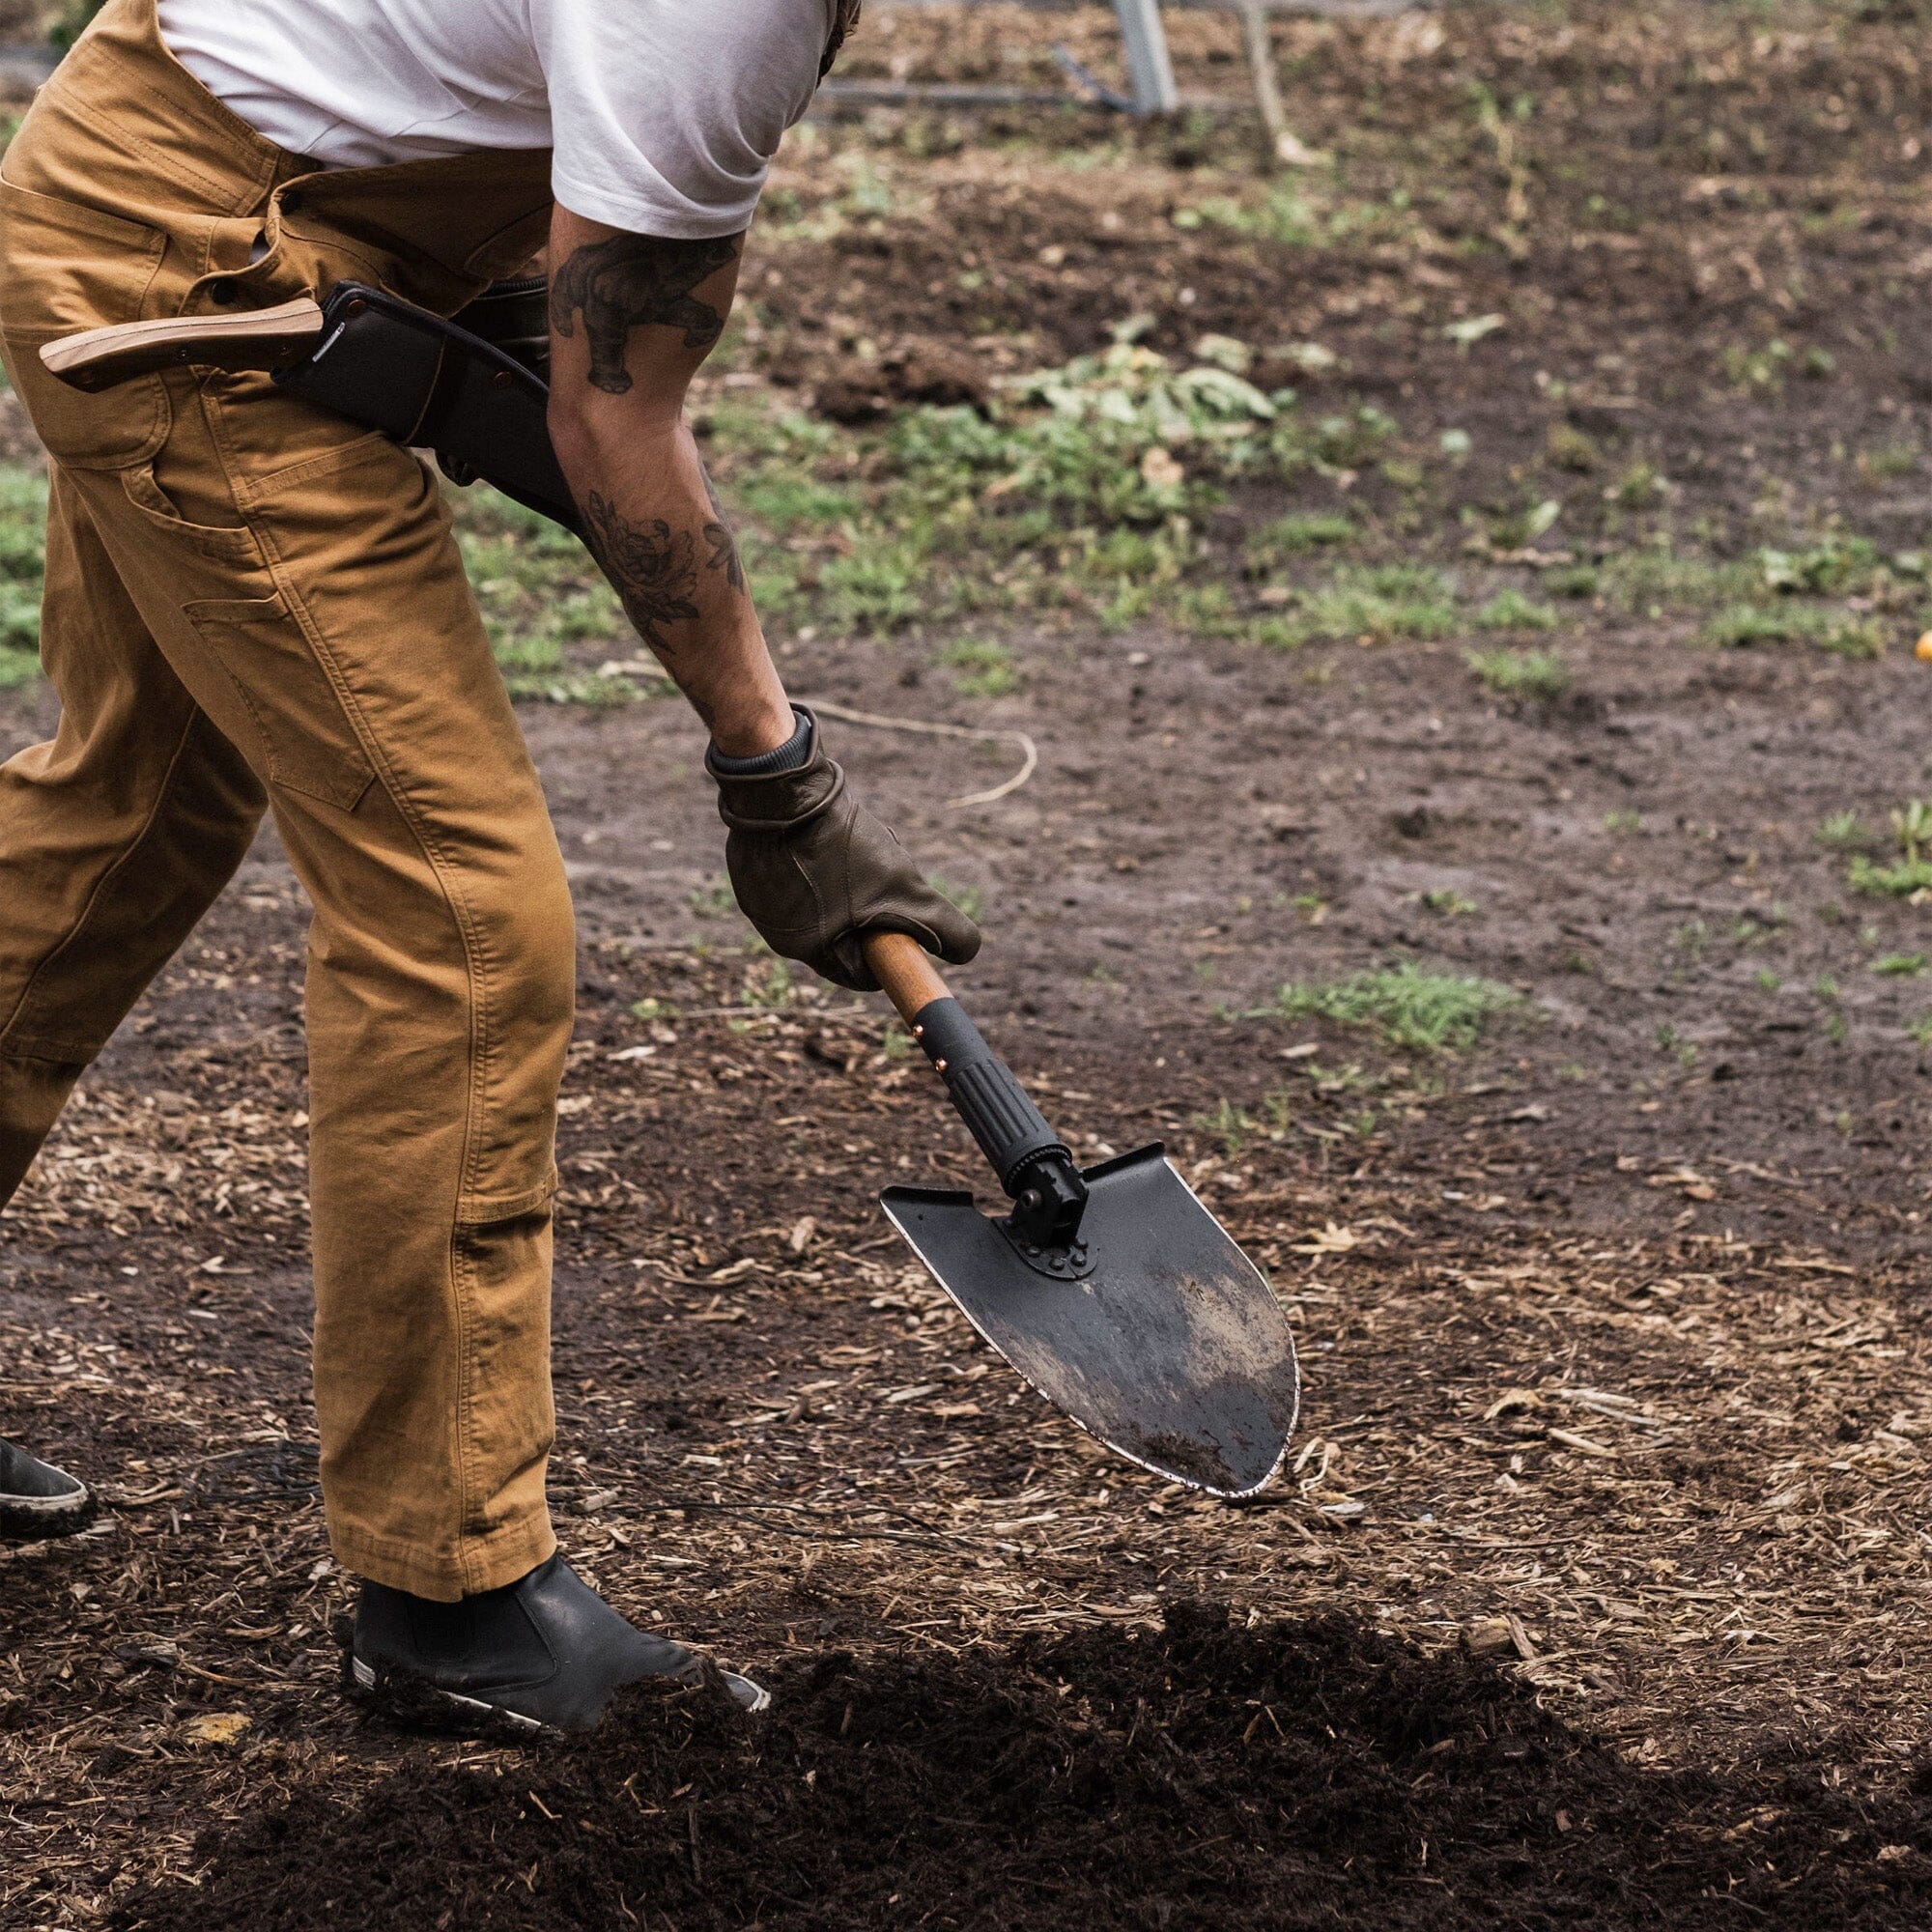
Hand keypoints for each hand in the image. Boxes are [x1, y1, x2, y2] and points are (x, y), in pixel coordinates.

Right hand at [709, 708, 980, 990]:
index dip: (893, 951)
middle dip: (873, 912)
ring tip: (859, 849)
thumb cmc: (842, 846)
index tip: (910, 927)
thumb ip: (942, 927)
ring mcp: (759, 898)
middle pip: (841, 937)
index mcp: (805, 948)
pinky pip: (797, 875)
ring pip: (822, 904)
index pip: (859, 972)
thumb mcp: (905, 889)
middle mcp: (775, 931)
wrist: (782, 788)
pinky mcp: (752, 867)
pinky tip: (831, 835)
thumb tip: (968, 951)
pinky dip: (820, 861)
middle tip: (888, 879)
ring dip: (850, 884)